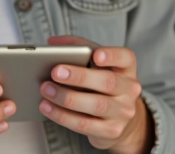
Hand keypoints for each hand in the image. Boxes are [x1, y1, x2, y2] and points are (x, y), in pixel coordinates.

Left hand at [39, 36, 153, 153]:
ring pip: (96, 104)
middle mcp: (129, 90)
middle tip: (55, 72)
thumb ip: (78, 49)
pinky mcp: (111, 131)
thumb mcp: (95, 66)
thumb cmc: (100, 85)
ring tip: (45, 89)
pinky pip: (84, 124)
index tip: (96, 55)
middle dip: (80, 76)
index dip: (112, 55)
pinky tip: (46, 106)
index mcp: (126, 69)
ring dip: (66, 97)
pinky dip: (62, 115)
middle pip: (108, 81)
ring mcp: (122, 112)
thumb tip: (52, 43)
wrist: (118, 120)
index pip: (126, 57)